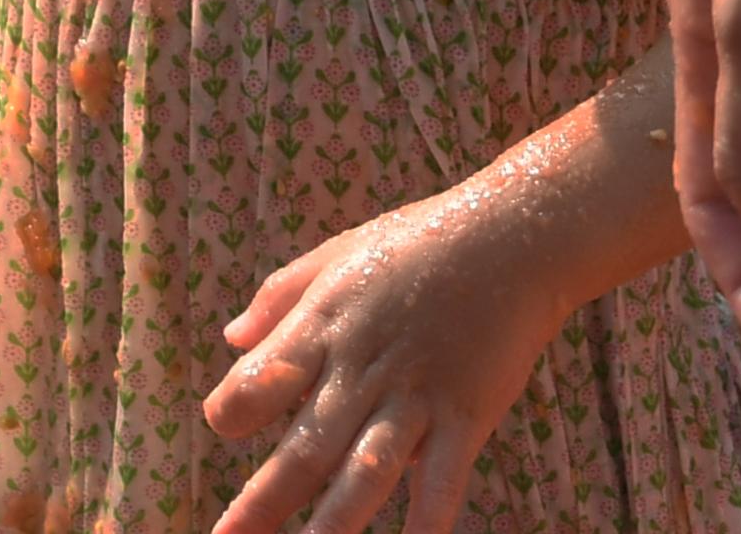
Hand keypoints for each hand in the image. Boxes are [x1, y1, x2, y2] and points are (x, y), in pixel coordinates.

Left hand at [198, 194, 567, 533]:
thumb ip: (280, 296)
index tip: (224, 426)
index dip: (233, 408)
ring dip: (331, 527)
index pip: (257, 380)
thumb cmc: (421, 241)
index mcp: (323, 323)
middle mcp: (361, 366)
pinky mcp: (465, 415)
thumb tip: (231, 338)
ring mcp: (415, 396)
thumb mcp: (338, 252)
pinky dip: (426, 524)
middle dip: (262, 502)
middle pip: (304, 447)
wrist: (517, 235)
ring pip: (365, 474)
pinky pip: (441, 482)